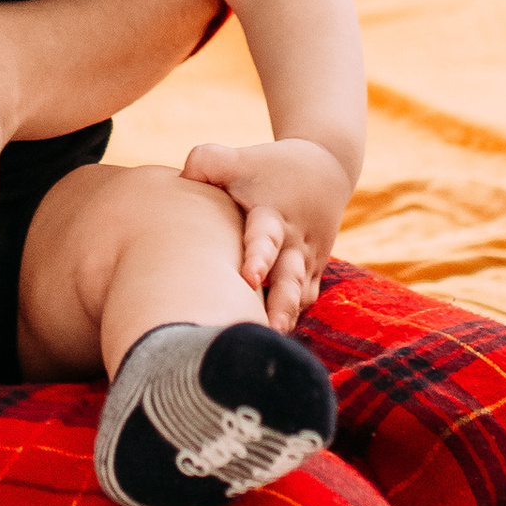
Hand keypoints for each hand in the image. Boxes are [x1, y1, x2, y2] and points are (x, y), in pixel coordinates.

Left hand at [182, 136, 351, 330]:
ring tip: (268, 346)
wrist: (325, 171)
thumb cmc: (268, 168)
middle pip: (289, 277)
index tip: (248, 278)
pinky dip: (290, 318)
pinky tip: (268, 344)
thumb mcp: (240, 159)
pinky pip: (303, 301)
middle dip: (280, 303)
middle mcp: (293, 243)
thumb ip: (208, 162)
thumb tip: (181, 179)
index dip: (258, 256)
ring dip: (285, 319)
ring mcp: (305, 262)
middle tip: (268, 329)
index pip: (266, 237)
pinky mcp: (310, 274)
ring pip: (298, 296)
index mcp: (274, 216)